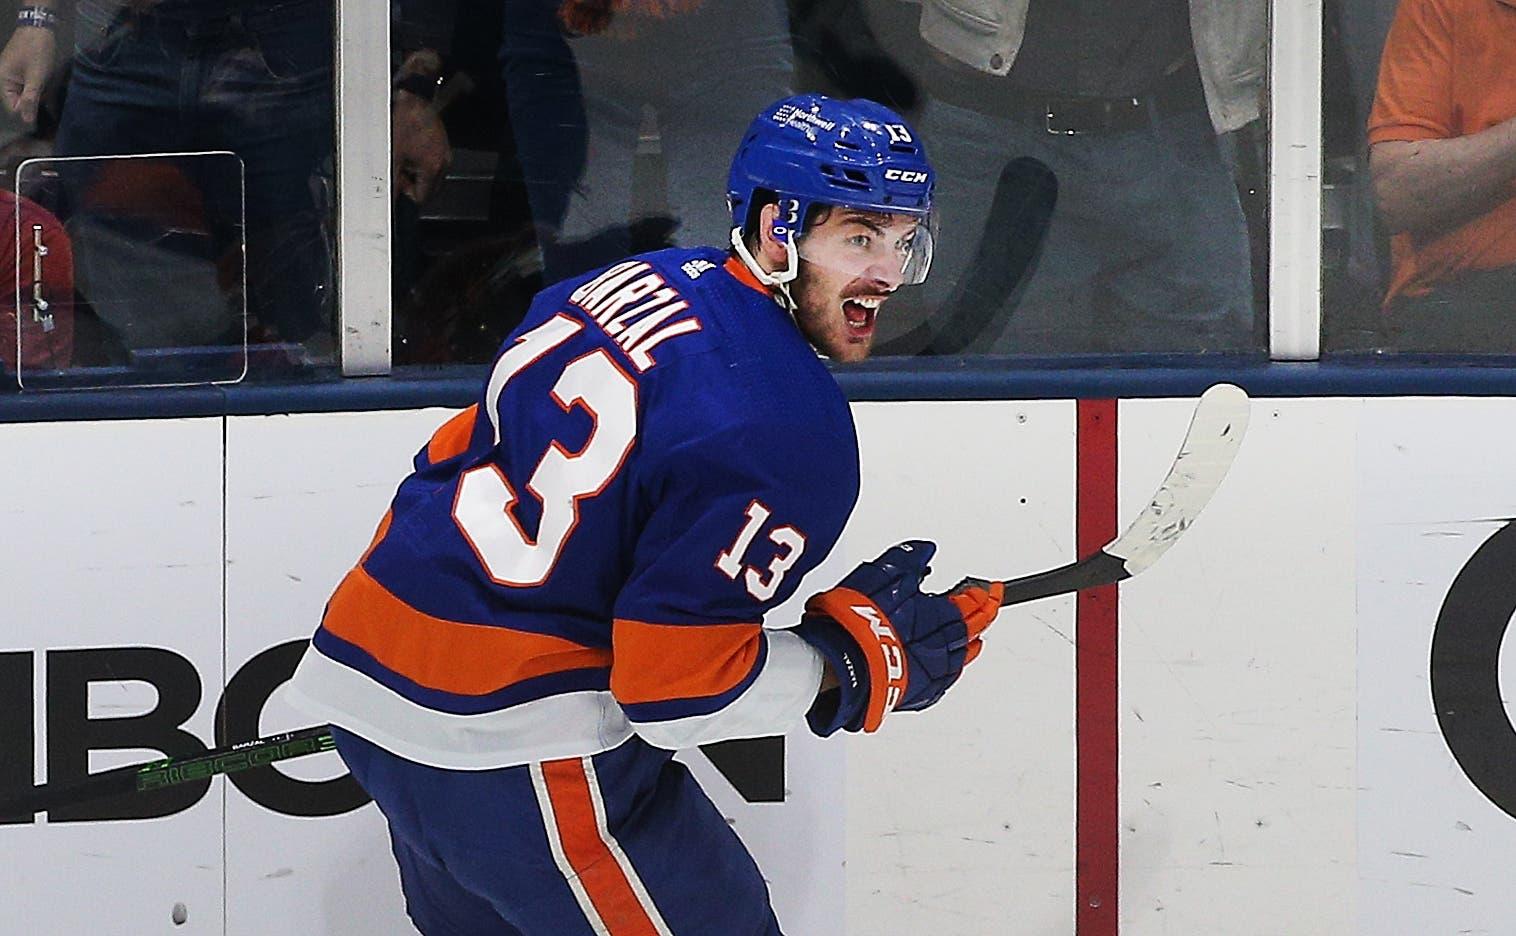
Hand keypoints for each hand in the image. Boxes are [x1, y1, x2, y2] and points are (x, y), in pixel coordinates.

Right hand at [0, 27, 56, 123]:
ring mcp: (13, 74)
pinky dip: (40, 87)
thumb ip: (31, 100)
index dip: (28, 111)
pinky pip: (31, 85)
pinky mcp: (22, 71)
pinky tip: (47, 82)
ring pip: (27, 94)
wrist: (39, 28)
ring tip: (47, 85)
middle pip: (20, 101)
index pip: (13, 107)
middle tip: (46, 94)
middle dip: (35, 101)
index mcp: (3, 81)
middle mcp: (5, 79)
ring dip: (40, 93)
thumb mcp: (36, 79)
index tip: (42, 111)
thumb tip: (26, 121)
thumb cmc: (37, 52)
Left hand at [391, 89, 450, 204]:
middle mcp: (443, 163)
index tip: (398, 182)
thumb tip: (390, 197)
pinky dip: (420, 160)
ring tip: (404, 154)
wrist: (414, 98)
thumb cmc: (405, 121)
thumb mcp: (394, 154)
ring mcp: (444, 153)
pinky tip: (410, 147)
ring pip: (429, 175)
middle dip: (412, 182)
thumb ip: (393, 179)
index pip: (422, 198)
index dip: (407, 193)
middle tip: (399, 167)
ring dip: (415, 170)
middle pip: (427, 188)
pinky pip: (432, 162)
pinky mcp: (442, 145)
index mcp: (433, 169)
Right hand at [794, 540, 1001, 735]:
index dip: (984, 594)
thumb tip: (926, 551)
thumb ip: (908, 559)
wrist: (841, 664)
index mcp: (942, 617)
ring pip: (961, 657)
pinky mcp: (918, 692)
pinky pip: (944, 679)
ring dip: (969, 643)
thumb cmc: (859, 621)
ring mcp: (933, 673)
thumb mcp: (882, 574)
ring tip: (976, 637)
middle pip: (972, 630)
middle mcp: (943, 646)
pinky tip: (949, 666)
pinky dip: (950, 668)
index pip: (974, 603)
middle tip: (989, 607)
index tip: (991, 588)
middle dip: (981, 616)